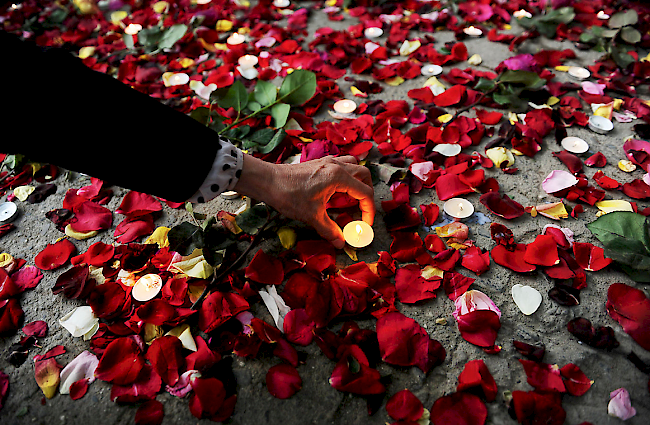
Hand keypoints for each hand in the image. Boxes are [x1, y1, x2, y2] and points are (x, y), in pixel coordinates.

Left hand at [234, 154, 374, 248]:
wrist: (268, 181)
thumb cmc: (289, 195)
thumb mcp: (312, 216)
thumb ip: (329, 230)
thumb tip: (341, 243)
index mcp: (338, 177)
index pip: (365, 193)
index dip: (368, 210)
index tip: (365, 224)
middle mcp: (336, 165)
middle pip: (364, 175)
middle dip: (367, 193)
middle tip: (362, 209)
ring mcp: (328, 162)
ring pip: (354, 166)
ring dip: (358, 181)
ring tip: (352, 197)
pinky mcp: (319, 162)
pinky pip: (341, 164)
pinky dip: (345, 176)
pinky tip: (336, 190)